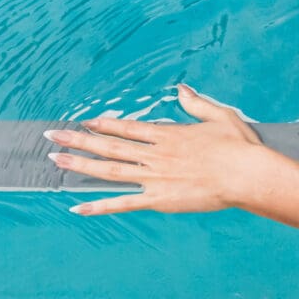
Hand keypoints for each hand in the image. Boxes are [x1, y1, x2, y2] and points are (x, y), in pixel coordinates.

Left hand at [44, 84, 279, 215]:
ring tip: (56, 160)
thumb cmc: (240, 147)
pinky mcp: (159, 199)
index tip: (84, 121)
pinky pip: (124, 203)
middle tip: (51, 136)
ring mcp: (155, 177)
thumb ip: (197, 104)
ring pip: (110, 170)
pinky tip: (78, 208)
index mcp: (168, 135)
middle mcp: (155, 154)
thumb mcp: (220, 117)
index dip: (103, 124)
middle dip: (78, 140)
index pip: (127, 128)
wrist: (247, 175)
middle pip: (110, 146)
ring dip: (81, 164)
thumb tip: (181, 90)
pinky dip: (100, 205)